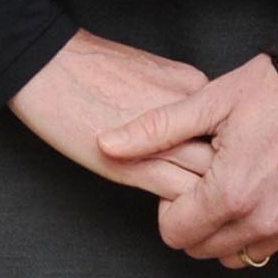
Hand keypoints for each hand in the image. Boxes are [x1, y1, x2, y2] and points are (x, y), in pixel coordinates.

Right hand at [7, 30, 216, 200]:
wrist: (48, 64)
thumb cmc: (88, 66)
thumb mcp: (149, 72)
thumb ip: (178, 101)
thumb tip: (191, 127)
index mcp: (190, 87)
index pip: (228, 129)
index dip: (226, 151)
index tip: (220, 164)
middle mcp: (187, 113)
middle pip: (228, 155)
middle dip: (229, 177)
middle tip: (226, 196)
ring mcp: (165, 140)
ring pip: (210, 181)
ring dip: (211, 199)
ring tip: (206, 212)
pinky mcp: (140, 166)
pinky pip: (180, 196)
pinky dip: (186, 210)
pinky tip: (179, 213)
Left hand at [101, 54, 277, 265]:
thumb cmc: (274, 90)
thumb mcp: (207, 102)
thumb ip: (153, 130)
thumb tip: (106, 143)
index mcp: (230, 193)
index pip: (176, 233)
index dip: (169, 206)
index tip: (181, 178)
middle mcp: (264, 221)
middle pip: (205, 250)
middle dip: (194, 220)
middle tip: (204, 178)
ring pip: (240, 254)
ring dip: (227, 229)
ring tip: (231, 183)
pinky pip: (276, 244)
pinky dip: (261, 225)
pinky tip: (262, 186)